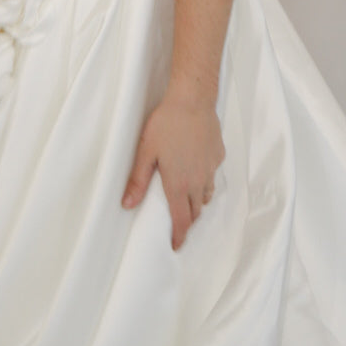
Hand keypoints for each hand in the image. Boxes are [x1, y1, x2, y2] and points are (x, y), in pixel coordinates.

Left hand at [121, 88, 224, 249]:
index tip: (176, 245)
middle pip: (195, 211)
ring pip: (207, 195)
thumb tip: (127, 204)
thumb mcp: (145, 151)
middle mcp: (198, 181)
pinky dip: (205, 180)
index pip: (182, 220)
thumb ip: (137, 180)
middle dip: (187, 221)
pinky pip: (212, 175)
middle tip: (179, 224)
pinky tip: (196, 169)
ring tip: (187, 200)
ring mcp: (210, 168)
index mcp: (179, 184)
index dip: (179, 236)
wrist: (193, 100)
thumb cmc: (166, 123)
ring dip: (197, 203)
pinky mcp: (218, 155)